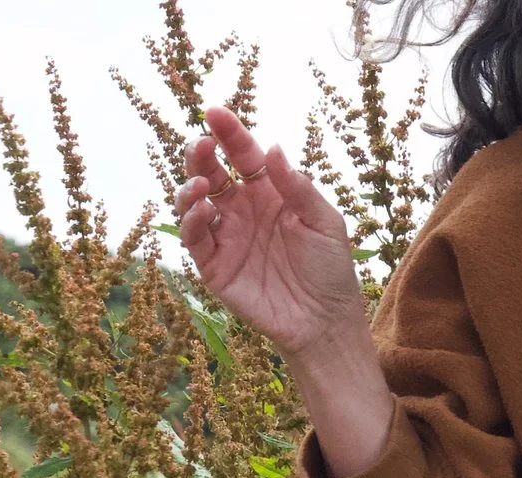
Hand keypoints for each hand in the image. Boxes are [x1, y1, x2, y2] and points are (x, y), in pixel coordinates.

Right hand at [173, 108, 367, 358]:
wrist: (325, 321)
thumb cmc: (331, 270)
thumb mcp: (325, 223)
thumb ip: (299, 188)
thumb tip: (273, 148)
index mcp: (269, 193)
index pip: (243, 155)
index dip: (229, 133)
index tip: (215, 112)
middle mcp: (242, 210)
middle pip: (211, 171)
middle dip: (201, 154)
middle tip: (203, 143)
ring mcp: (226, 235)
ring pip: (193, 201)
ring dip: (191, 186)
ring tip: (203, 183)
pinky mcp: (214, 265)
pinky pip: (193, 237)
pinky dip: (192, 220)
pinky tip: (205, 210)